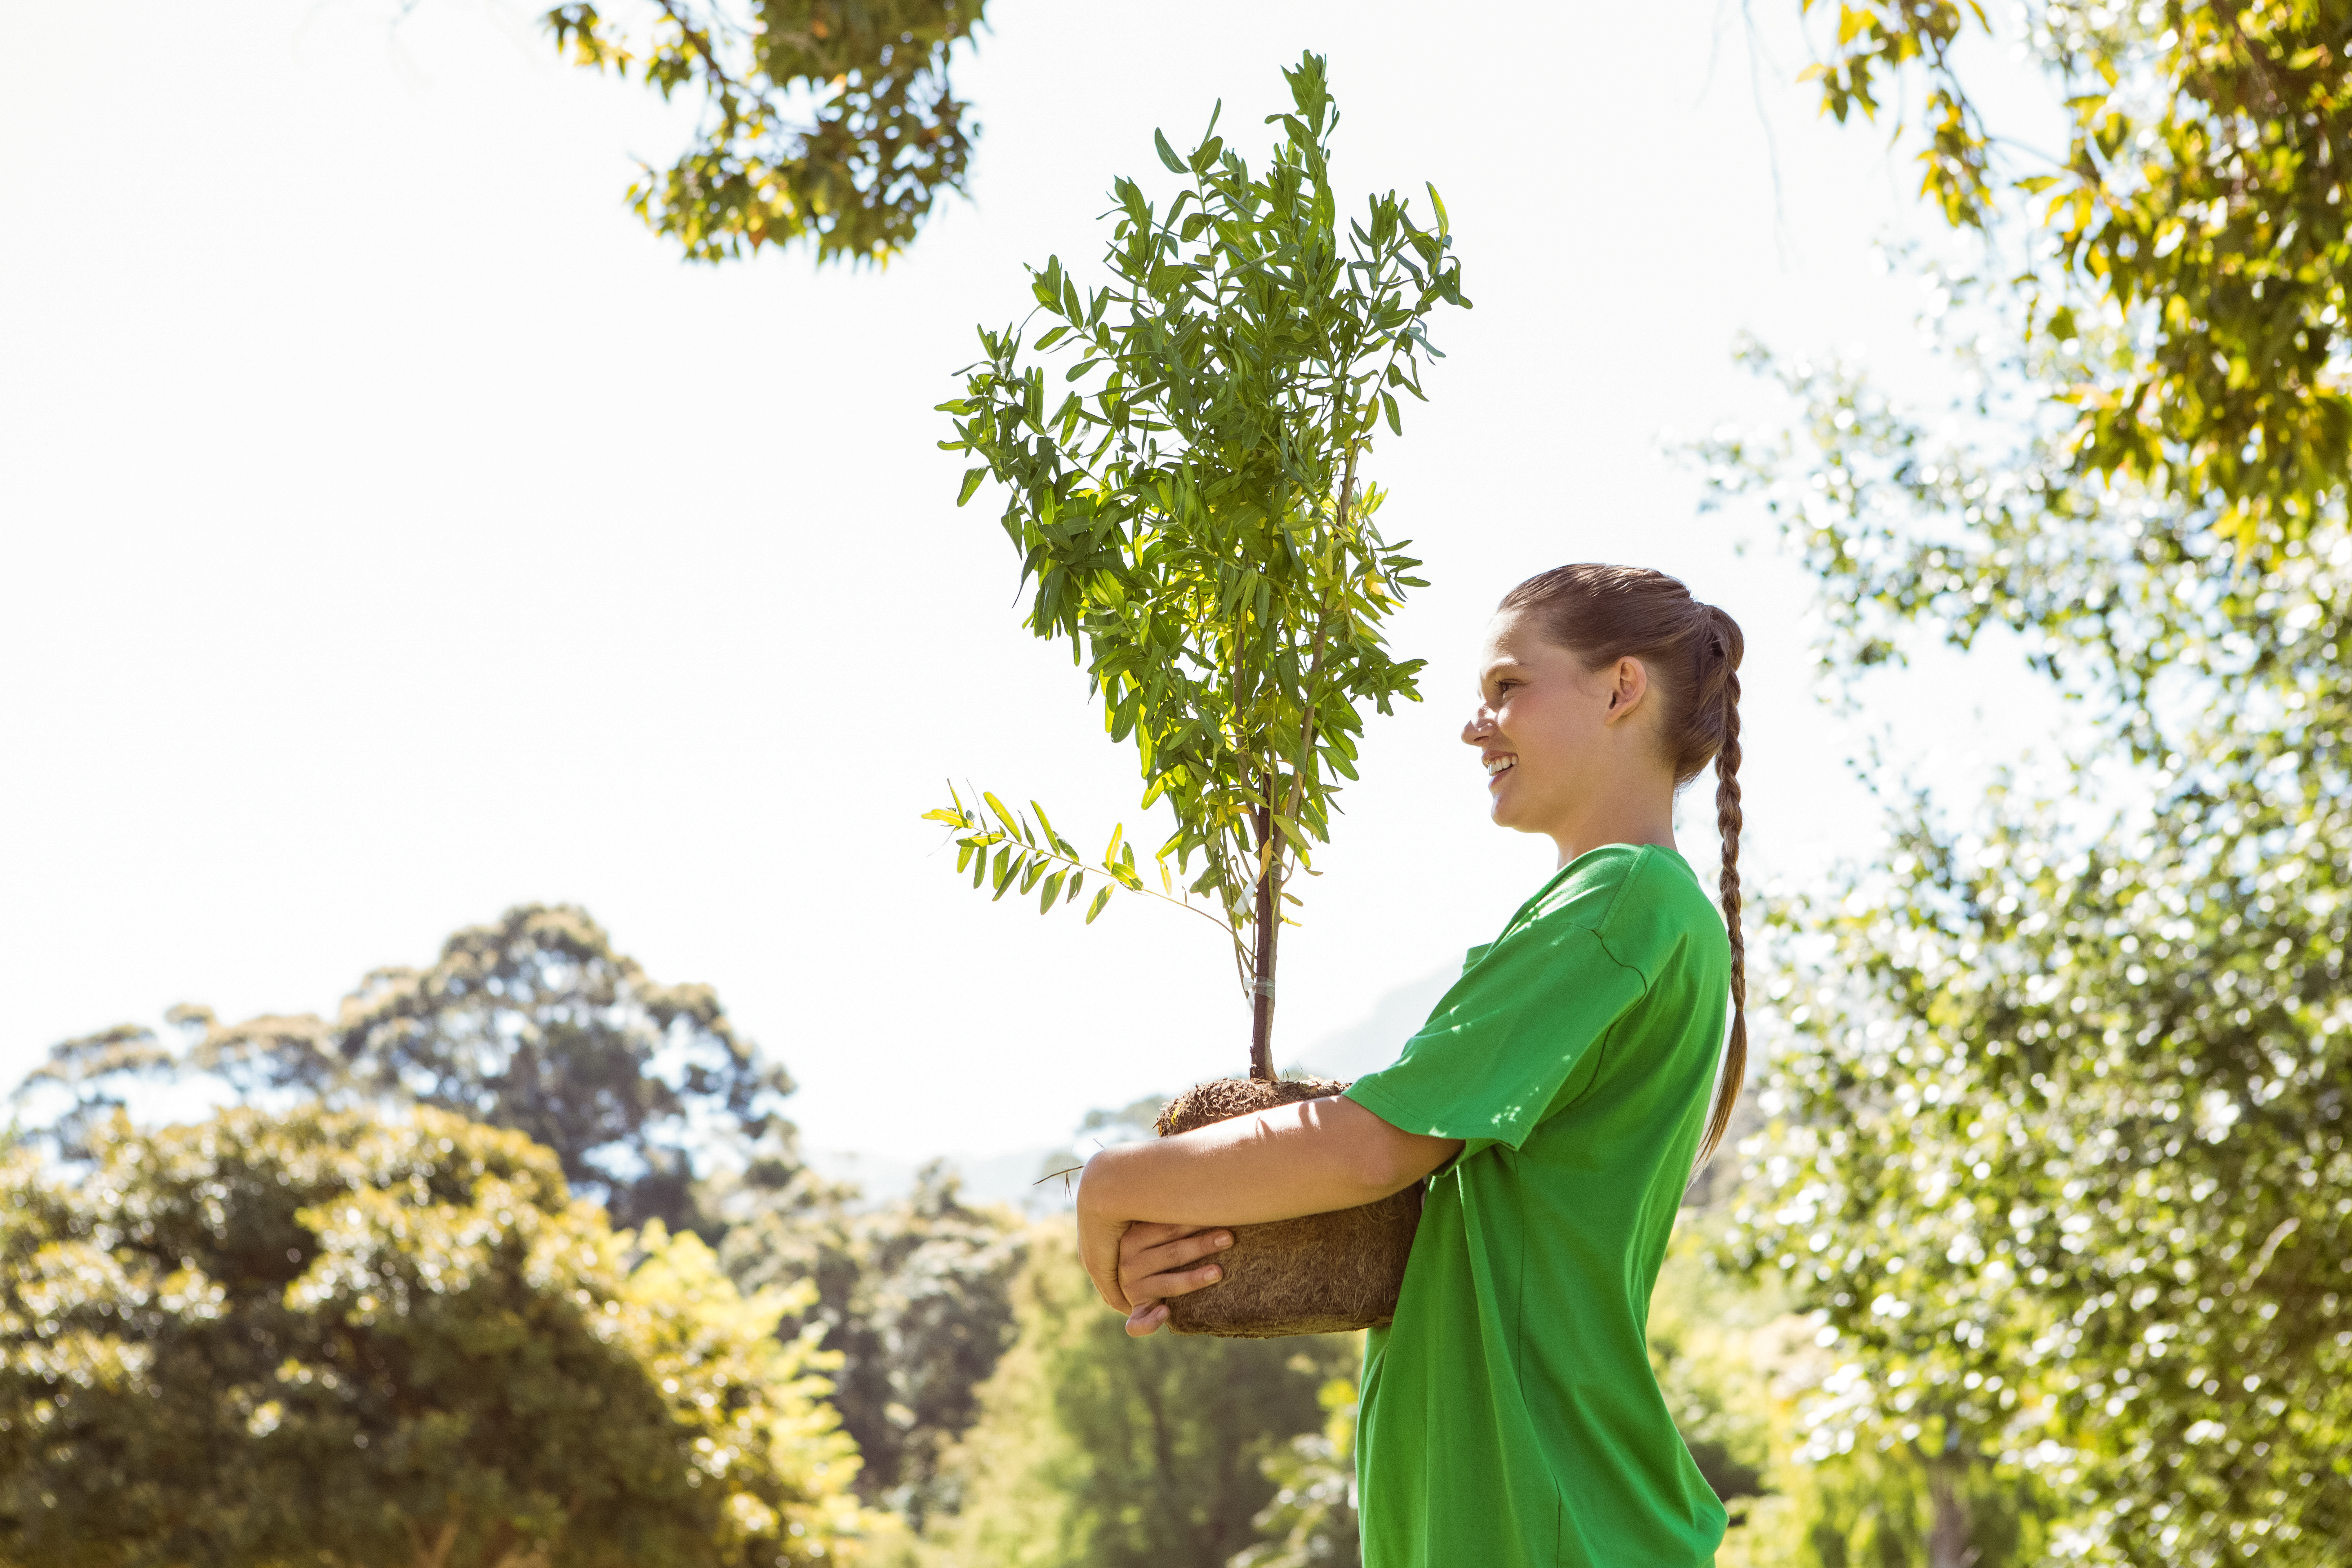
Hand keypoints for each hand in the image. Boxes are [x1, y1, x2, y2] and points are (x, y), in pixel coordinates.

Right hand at [1114, 1221, 1234, 1337]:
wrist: (1126, 1277)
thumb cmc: (1151, 1245)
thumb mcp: (1150, 1227)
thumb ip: (1167, 1214)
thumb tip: (1210, 1186)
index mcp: (1133, 1238)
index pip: (1165, 1229)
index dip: (1193, 1221)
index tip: (1220, 1214)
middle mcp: (1129, 1262)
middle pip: (1171, 1253)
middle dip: (1201, 1245)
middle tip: (1229, 1237)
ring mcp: (1132, 1288)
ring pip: (1166, 1284)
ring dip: (1192, 1279)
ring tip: (1218, 1272)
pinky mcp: (1137, 1310)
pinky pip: (1137, 1322)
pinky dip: (1149, 1322)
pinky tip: (1165, 1313)